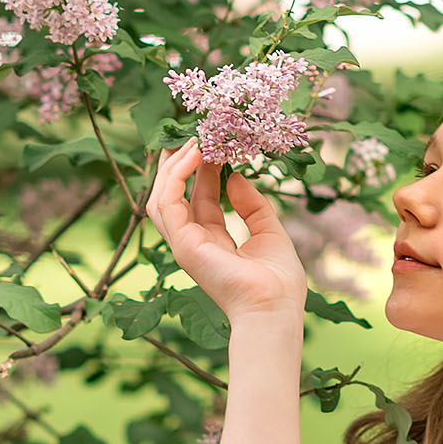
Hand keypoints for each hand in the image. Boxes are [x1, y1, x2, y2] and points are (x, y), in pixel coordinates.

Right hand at [145, 140, 308, 324]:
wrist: (276, 310)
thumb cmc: (279, 282)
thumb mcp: (270, 232)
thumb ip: (253, 206)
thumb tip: (237, 178)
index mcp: (214, 243)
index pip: (201, 200)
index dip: (205, 171)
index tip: (216, 145)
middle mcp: (195, 243)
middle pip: (176, 196)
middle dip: (181, 164)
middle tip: (195, 134)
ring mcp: (185, 245)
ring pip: (163, 196)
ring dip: (174, 165)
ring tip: (193, 139)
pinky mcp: (182, 245)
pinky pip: (167, 202)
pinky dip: (176, 175)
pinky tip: (195, 154)